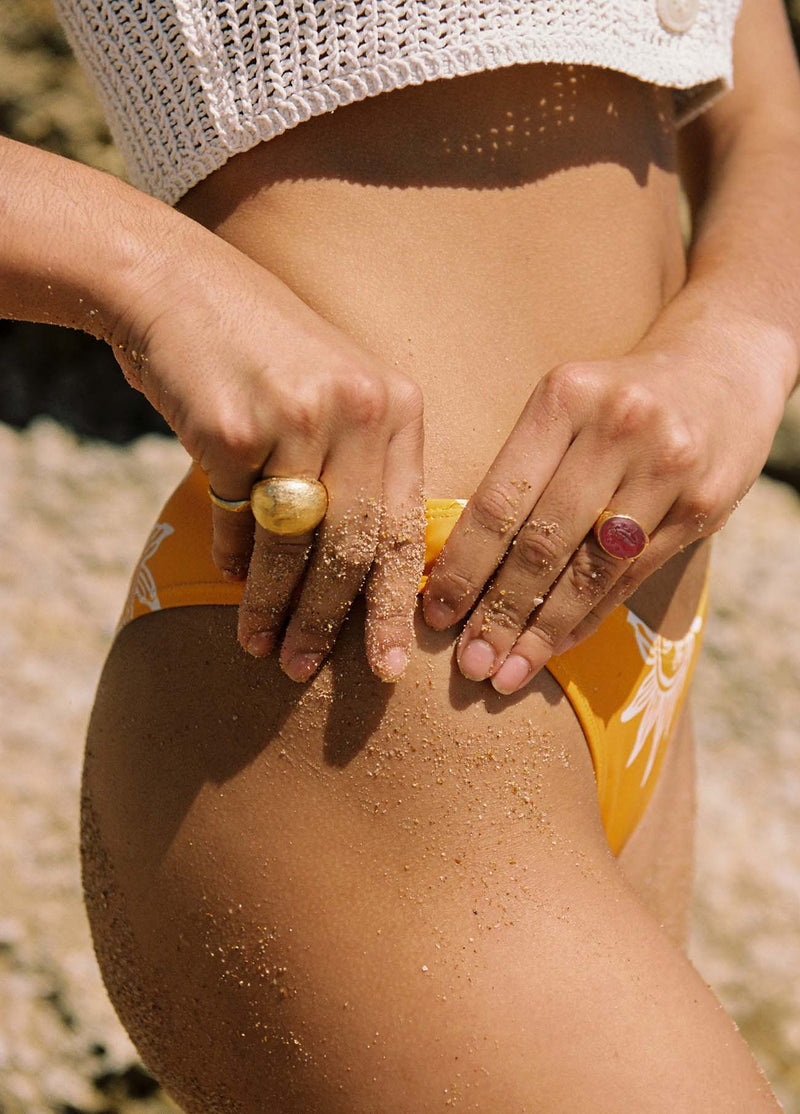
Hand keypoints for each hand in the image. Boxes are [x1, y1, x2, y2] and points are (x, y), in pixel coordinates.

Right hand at [114, 221, 424, 681]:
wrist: (177, 286)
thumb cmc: (261, 354)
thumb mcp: (335, 397)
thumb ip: (358, 472)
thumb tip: (358, 579)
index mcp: (397, 407)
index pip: (406, 525)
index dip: (395, 603)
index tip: (390, 664)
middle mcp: (359, 410)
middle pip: (355, 546)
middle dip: (330, 620)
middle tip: (307, 670)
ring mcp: (299, 419)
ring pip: (295, 546)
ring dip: (275, 607)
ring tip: (263, 647)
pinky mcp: (234, 429)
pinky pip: (237, 521)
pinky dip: (233, 557)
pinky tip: (230, 578)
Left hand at [422, 318, 788, 693]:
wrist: (721, 369)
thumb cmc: (616, 400)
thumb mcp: (565, 407)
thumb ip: (522, 472)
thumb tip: (455, 564)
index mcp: (565, 396)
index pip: (501, 499)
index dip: (464, 565)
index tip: (435, 614)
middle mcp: (619, 428)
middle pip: (543, 542)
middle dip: (498, 612)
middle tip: (469, 665)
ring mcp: (667, 467)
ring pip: (589, 570)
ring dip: (541, 631)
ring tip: (505, 673)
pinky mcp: (704, 505)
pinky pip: (631, 577)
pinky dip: (587, 616)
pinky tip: (554, 645)